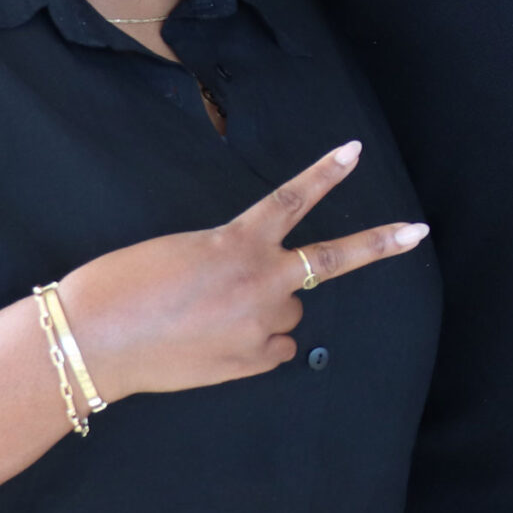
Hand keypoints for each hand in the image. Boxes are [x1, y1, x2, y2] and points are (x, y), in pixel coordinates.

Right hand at [55, 141, 427, 401]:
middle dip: (379, 244)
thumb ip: (234, 257)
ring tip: (210, 314)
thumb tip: (261, 282)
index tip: (355, 150)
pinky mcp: (252, 362)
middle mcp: (261, 281)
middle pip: (329, 261)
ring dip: (264, 308)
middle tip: (417, 231)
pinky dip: (257, 343)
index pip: (293, 198)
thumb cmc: (124, 286)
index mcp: (238, 241)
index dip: (326, 173)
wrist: (95, 342)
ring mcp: (261, 324)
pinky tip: (217, 342)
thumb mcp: (184, 251)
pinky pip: (275, 346)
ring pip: (287, 309)